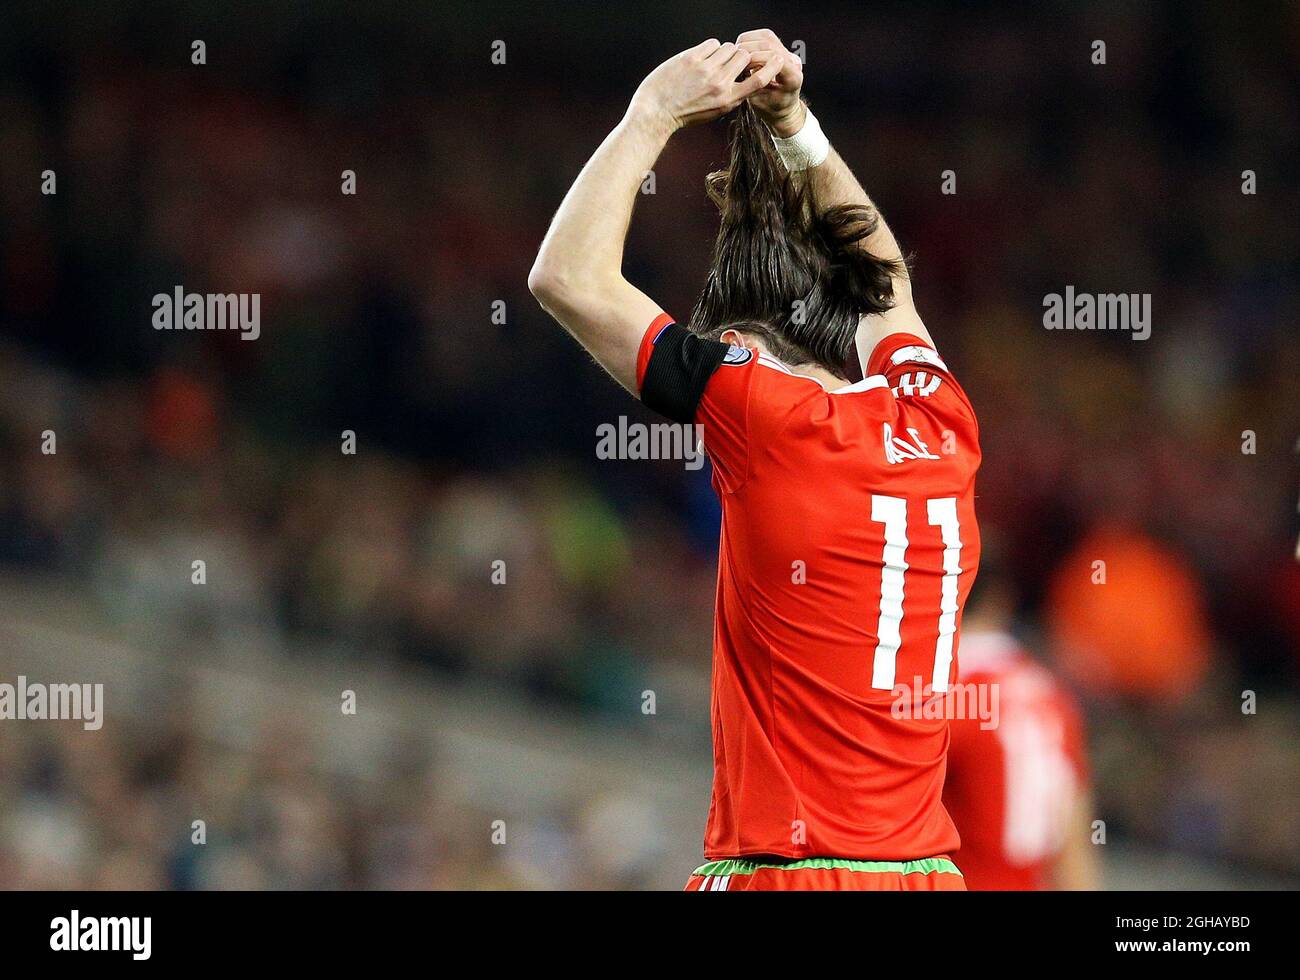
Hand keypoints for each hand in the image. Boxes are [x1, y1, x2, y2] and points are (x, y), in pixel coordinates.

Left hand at [629, 39, 783, 134]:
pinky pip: (712, 43)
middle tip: (729, 61)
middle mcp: (720, 84)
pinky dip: (709, 47)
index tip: (775, 59)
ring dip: (724, 51)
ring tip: (712, 61)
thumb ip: (731, 96)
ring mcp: (705, 70)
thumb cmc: (684, 114)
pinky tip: (701, 57)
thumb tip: (743, 79)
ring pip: (729, 47)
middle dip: (739, 56)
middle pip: (744, 56)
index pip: (760, 80)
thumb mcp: (714, 112)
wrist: (656, 113)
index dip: (771, 66)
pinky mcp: (692, 58)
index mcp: (728, 100)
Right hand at [735, 29, 804, 136]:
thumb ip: (753, 84)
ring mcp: (788, 53)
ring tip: (737, 55)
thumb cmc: (771, 108)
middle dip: (748, 49)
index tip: (741, 68)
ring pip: (766, 36)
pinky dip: (750, 39)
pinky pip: (764, 36)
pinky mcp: (780, 48)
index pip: (773, 58)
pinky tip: (742, 49)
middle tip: (735, 60)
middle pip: (769, 44)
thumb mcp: (759, 102)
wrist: (783, 108)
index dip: (754, 59)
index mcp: (793, 77)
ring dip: (747, 42)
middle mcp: (793, 62)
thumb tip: (742, 67)